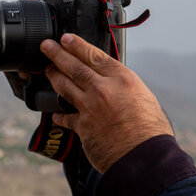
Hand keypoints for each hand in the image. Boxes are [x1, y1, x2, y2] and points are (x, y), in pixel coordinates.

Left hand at [42, 33, 171, 172]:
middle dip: (57, 54)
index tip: (66, 38)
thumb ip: (124, 88)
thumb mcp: (144, 98)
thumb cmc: (150, 129)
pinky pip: (64, 117)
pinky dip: (59, 115)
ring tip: (46, 70)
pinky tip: (54, 114)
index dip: (77, 46)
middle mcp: (104, 90)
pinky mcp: (82, 126)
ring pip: (64, 87)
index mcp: (123, 79)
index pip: (95, 56)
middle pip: (74, 67)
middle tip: (45, 46)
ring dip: (53, 77)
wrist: (144, 156)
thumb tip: (115, 84)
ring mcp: (90, 107)